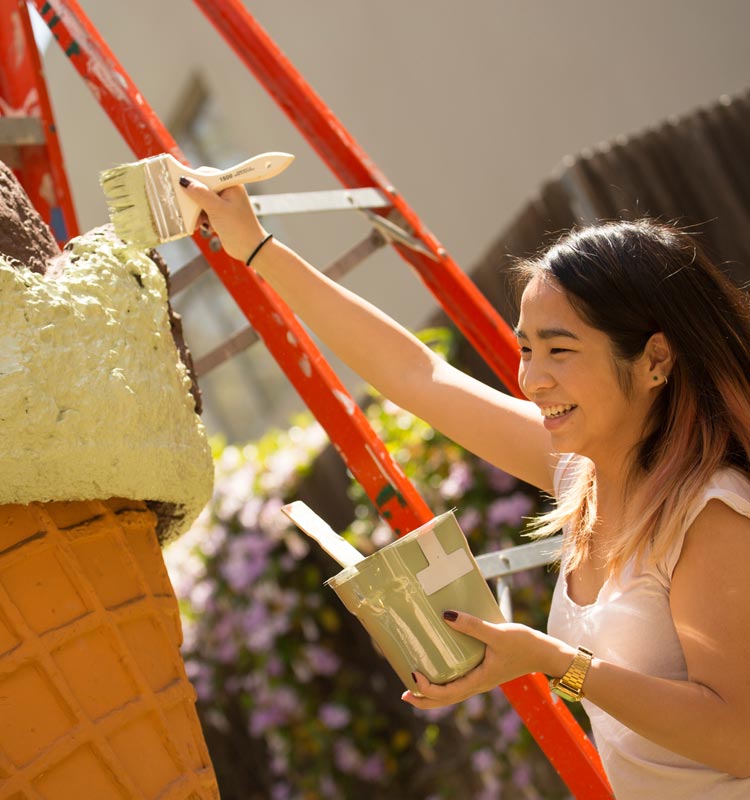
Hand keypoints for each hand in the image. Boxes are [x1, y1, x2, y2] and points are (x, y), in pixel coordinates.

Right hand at [180, 179, 265, 262]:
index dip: (193, 180)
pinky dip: (201, 218)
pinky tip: (202, 226)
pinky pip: (205, 211)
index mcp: (230, 184)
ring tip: (198, 222)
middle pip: (202, 187)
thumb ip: (200, 194)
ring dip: (197, 211)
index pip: (206, 174)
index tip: (181, 186)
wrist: (251, 248)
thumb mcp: (217, 209)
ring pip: (202, 201)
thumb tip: (185, 181)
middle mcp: (227, 191)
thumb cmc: (239, 228)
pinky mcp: (221, 214)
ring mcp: (224, 203)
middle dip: (194, 199)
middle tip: (188, 208)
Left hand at [401, 610, 554, 709]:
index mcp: (479, 681)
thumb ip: (473, 625)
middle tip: (404, 695)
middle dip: (424, 699)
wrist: (547, 653)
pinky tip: (439, 668)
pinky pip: (460, 682)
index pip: (447, 694)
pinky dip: (445, 681)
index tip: (413, 675)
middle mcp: (478, 684)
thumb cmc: (525, 645)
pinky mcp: (485, 671)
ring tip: (415, 684)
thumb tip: (446, 615)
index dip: (427, 690)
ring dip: (433, 692)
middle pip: (446, 700)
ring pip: (453, 693)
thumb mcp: (498, 633)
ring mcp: (481, 679)